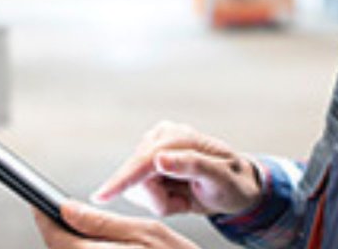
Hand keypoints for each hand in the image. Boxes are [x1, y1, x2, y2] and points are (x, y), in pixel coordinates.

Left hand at [33, 203, 197, 248]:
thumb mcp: (146, 232)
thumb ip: (103, 223)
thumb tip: (68, 210)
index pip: (56, 239)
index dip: (45, 219)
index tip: (39, 204)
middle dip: (57, 233)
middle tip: (62, 214)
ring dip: (69, 245)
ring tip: (81, 229)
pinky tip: (95, 245)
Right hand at [92, 121, 261, 216]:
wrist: (235, 187)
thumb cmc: (232, 182)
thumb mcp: (221, 177)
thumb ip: (192, 165)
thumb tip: (160, 158)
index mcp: (180, 136)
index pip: (145, 160)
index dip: (123, 180)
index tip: (102, 196)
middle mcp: (162, 137)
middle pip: (136, 178)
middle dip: (159, 199)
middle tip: (185, 201)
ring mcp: (153, 150)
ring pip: (136, 188)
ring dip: (160, 200)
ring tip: (184, 196)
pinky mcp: (148, 164)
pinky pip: (140, 192)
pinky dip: (158, 200)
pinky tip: (176, 194)